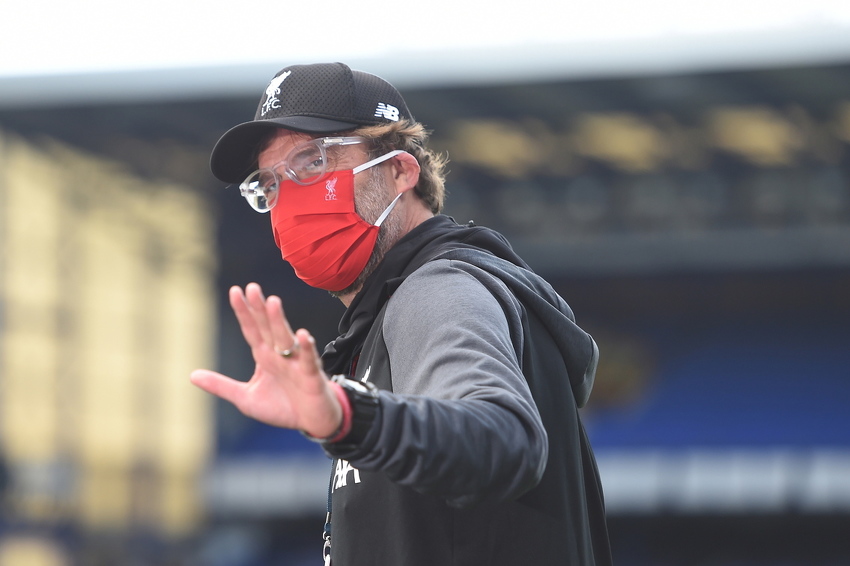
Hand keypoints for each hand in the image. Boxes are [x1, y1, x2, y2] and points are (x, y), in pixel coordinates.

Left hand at [190, 282, 341, 437]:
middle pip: (267, 327)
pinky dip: (307, 349)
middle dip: (260, 308)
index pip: (251, 329)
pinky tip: (302, 336)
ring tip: (272, 302)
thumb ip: (221, 386)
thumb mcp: (246, 398)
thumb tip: (191, 375)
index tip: (235, 291)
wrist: (311, 422)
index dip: (244, 312)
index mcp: (264, 356)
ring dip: (279, 321)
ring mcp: (296, 363)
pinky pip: (309, 360)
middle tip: (252, 287)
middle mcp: (280, 355)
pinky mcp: (311, 377)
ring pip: (286, 339)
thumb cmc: (282, 406)